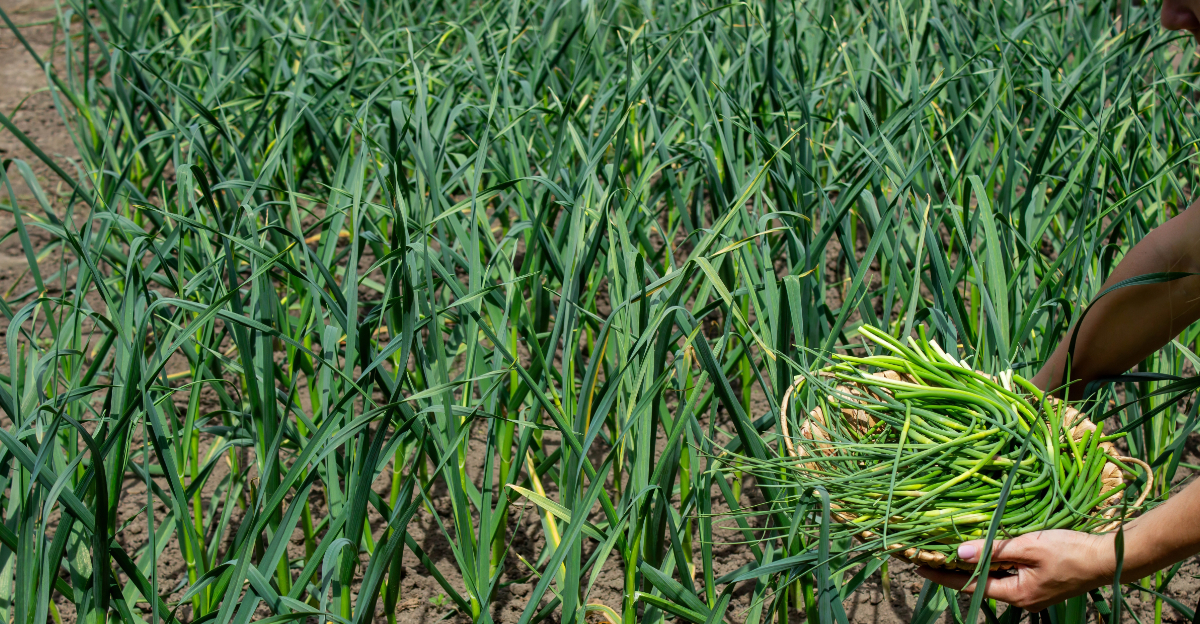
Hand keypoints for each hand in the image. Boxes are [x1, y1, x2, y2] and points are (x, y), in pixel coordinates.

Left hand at [914, 530, 1116, 611]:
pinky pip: (1008, 575)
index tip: (919, 567)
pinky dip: (992, 564)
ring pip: (994, 579)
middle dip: (954, 572)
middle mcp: (1022, 598)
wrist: (1109, 559)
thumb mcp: (1029, 547)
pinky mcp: (1040, 584)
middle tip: (928, 558)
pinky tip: (984, 553)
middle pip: (980, 584)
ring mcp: (1032, 593)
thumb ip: (993, 550)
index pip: (970, 585)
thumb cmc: (1071, 552)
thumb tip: (958, 553)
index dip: (943, 576)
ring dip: (973, 567)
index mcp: (1017, 594)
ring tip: (948, 554)